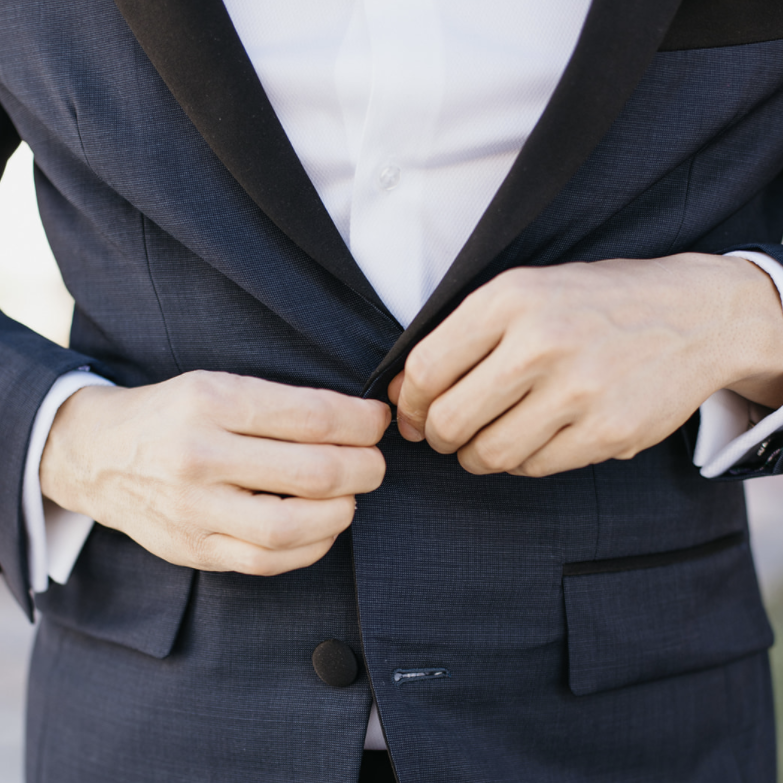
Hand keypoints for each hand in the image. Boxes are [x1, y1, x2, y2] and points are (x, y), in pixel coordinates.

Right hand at [40, 371, 389, 574]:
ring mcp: (194, 509)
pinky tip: (324, 525)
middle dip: (365, 468)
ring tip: (351, 495)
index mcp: (211, 402)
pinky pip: (267, 560)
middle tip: (374, 463)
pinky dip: (312, 546)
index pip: (311, 415)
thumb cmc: (173, 415)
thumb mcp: (217, 385)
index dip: (360, 422)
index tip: (377, 421)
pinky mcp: (194, 549)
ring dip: (343, 511)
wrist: (97, 456)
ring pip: (293, 525)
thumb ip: (281, 403)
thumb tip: (357, 422)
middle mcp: (199, 456)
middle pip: (313, 472)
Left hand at [389, 254, 782, 476]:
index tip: (412, 414)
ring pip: (489, 453)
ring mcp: (578, 391)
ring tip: (484, 441)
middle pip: (450, 420)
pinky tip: (530, 439)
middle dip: (437, 437)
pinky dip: (519, 462)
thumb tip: (405, 390)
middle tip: (445, 435)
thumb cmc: (594, 305)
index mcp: (511, 299)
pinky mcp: (608, 431)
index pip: (428, 369)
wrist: (694, 315)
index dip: (411, 402)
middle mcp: (542, 343)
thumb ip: (462, 336)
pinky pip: (533, 468)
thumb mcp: (525, 293)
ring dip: (474, 456)